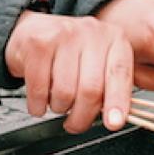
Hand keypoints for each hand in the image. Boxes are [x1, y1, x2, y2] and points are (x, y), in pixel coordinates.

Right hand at [4, 11, 133, 133]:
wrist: (34, 30)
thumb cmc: (71, 52)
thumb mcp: (100, 61)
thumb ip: (113, 85)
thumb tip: (117, 118)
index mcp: (114, 39)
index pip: (119, 73)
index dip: (117, 101)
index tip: (113, 123)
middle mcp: (91, 33)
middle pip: (91, 89)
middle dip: (81, 117)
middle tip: (75, 124)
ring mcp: (64, 35)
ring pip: (64, 92)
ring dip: (58, 108)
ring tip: (57, 102)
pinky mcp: (38, 44)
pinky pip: (39, 89)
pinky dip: (38, 106)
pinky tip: (39, 103)